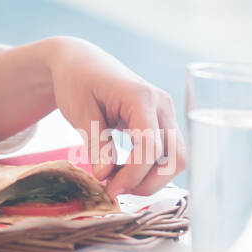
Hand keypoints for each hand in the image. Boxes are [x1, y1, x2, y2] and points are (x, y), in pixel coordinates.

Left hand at [44, 36, 187, 197]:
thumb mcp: (79, 111)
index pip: (150, 146)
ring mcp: (164, 112)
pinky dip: (148, 167)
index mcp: (141, 96)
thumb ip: (96, 144)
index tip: (110, 189)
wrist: (79, 61)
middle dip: (149, 182)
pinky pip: (165, 152)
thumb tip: (106, 176)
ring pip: (175, 158)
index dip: (133, 174)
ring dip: (150, 177)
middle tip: (115, 190)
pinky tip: (121, 170)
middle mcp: (160, 104)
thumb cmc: (76, 80)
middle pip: (174, 157)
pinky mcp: (160, 121)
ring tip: (116, 181)